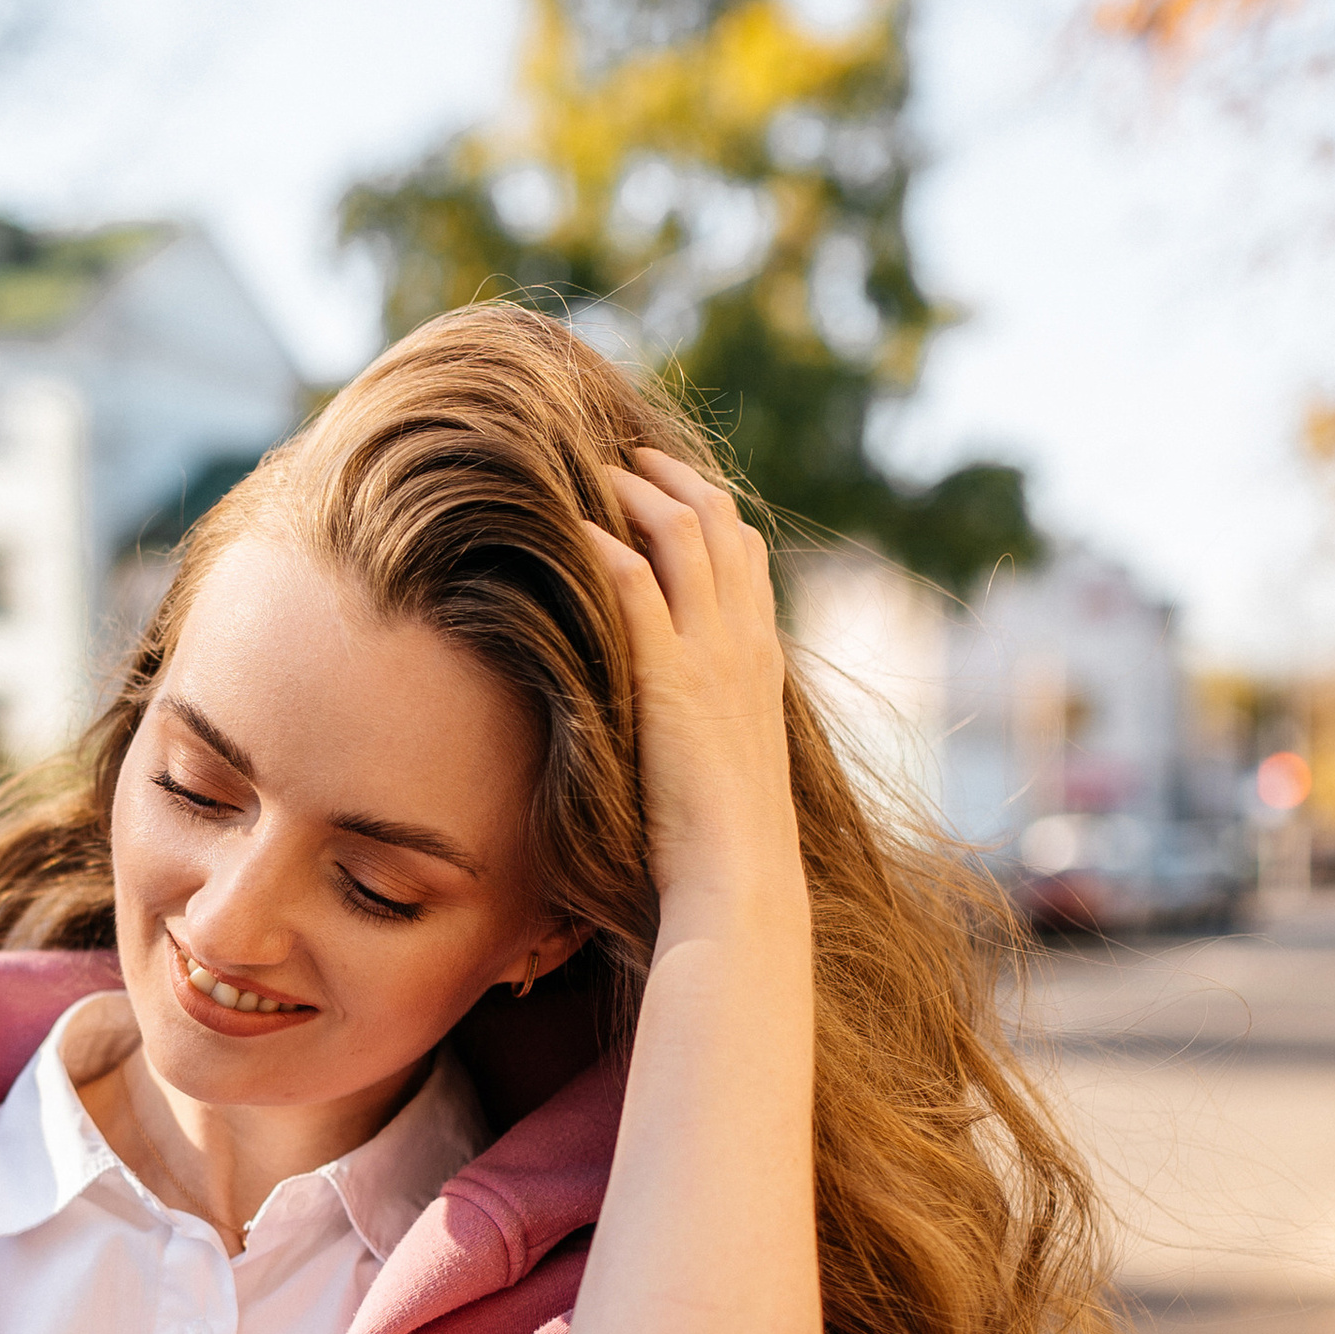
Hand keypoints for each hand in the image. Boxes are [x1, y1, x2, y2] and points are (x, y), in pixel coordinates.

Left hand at [581, 450, 799, 915]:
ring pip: (684, 534)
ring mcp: (714, 655)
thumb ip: (703, 725)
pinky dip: (606, 546)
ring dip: (635, 495)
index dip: (708, 509)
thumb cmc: (723, 843)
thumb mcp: (721, 765)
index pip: (745, 555)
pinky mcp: (672, 677)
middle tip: (626, 457)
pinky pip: (638, 585)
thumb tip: (670, 723)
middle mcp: (745, 643)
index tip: (665, 487)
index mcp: (761, 660)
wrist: (742, 876)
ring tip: (593, 473)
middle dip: (672, 479)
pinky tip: (572, 529)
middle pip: (720, 524)